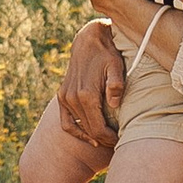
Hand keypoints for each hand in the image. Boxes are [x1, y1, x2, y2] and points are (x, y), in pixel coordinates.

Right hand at [57, 19, 126, 152]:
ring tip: (107, 139)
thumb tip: (114, 104)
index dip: (110, 138)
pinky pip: (65, 121)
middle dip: (104, 139)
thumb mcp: (116, 66)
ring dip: (92, 136)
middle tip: (118, 141)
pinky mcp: (62, 95)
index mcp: (86, 94)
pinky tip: (88, 137)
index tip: (121, 140)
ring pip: (78, 127)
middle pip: (89, 130)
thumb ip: (116, 84)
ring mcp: (65, 97)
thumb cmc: (107, 54)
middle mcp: (72, 98)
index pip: (98, 128)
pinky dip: (75, 131)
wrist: (89, 40)